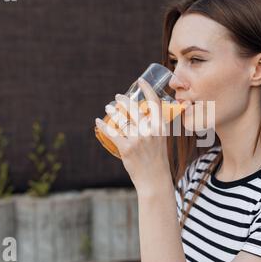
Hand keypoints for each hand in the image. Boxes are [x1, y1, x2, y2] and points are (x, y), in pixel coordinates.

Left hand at [95, 77, 170, 192]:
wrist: (155, 180)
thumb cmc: (158, 160)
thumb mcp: (162, 140)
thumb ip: (155, 127)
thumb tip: (144, 115)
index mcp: (161, 127)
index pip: (155, 102)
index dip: (147, 89)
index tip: (140, 81)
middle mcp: (151, 131)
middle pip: (135, 108)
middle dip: (124, 100)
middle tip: (118, 97)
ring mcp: (138, 140)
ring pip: (122, 119)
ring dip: (113, 111)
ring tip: (108, 107)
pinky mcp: (127, 149)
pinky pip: (112, 133)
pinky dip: (103, 126)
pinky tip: (98, 121)